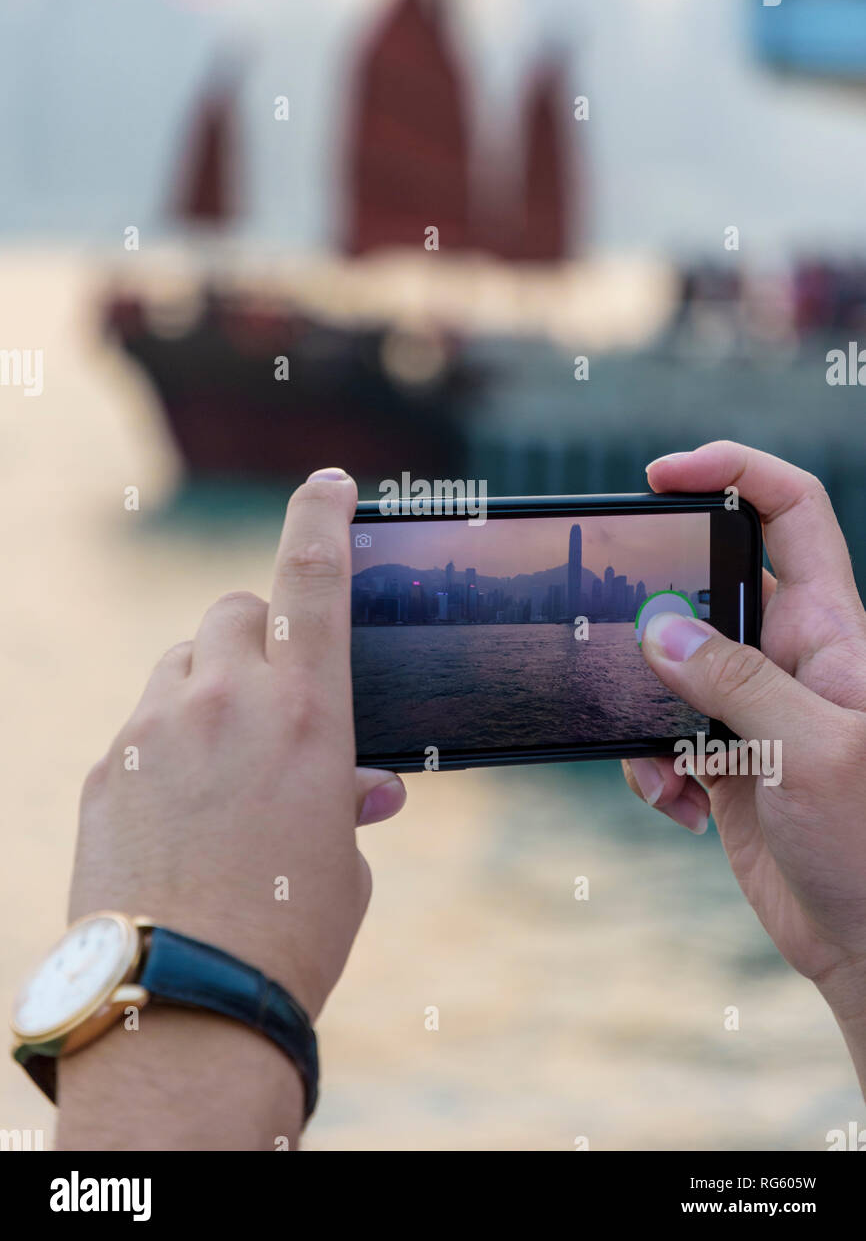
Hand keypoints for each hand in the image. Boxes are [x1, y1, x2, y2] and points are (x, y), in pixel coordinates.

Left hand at [67, 467, 404, 1022]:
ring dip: (208, 686)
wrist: (187, 1004)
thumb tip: (359, 786)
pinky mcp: (106, 769)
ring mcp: (154, 729)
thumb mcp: (342, 857)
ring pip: (180, 663)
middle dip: (258, 633)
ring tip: (225, 762)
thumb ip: (345, 795)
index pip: (313, 577)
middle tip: (273, 690)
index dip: (323, 517)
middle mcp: (224, 699)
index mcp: (306, 710)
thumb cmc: (290, 932)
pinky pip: (143, 724)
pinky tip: (178, 812)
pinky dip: (168, 743)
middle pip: (233, 611)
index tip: (329, 482)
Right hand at [622, 442, 865, 1061]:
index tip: (664, 474)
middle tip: (622, 645)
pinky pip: (661, 731)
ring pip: (670, 664)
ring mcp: (754, 707)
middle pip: (708, 585)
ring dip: (645, 709)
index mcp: (832, 629)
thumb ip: (733, 682)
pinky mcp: (725, 757)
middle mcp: (790, 656)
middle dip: (656, 612)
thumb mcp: (810, 752)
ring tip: (667, 766)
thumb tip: (659, 628)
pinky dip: (650, 764)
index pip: (791, 511)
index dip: (733, 470)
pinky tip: (680, 806)